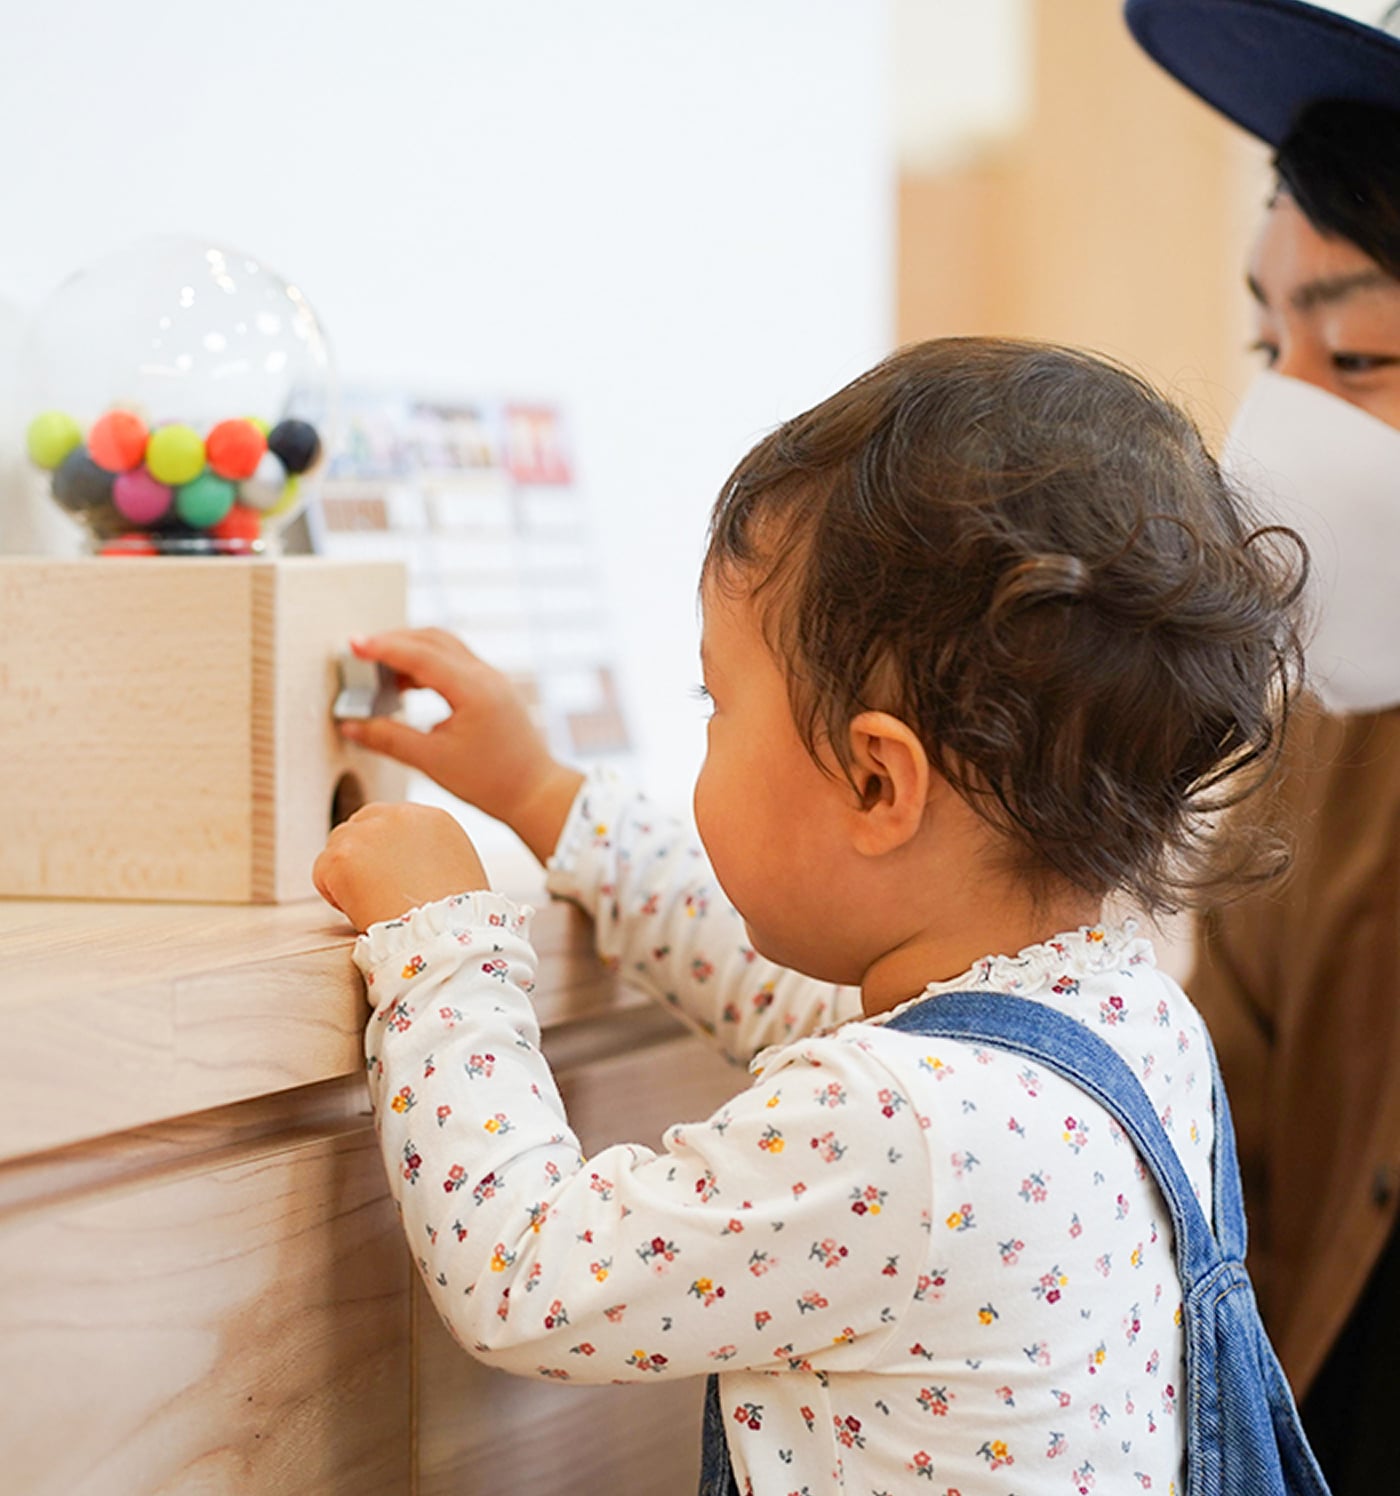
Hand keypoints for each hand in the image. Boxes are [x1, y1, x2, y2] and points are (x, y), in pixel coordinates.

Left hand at [314, 801, 489, 932]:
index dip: (387, 854)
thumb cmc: (456, 921)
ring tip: (371, 905)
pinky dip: (334, 894)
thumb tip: (408, 865)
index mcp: (433, 818)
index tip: (393, 880)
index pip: (392, 823)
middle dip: (363, 857)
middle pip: (362, 826)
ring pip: (339, 845)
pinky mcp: (343, 856)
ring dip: (348, 875)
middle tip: (375, 893)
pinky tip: (359, 911)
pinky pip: (322, 871)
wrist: (444, 941)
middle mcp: (400, 815)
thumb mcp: (458, 871)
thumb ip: (430, 855)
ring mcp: (369, 833)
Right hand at [337, 629, 583, 862]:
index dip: (383, 648)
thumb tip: (352, 725)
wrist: (535, 792)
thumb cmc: (492, 782)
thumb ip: (388, 739)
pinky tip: (406, 686)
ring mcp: (492, 679)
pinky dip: (427, 664)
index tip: (353, 645)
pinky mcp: (492, 688)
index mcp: (473, 689)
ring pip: (445, 647)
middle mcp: (485, 675)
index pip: (420, 655)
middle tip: (360, 654)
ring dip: (411, 651)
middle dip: (393, 642)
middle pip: (432, 640)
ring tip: (378, 671)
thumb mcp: (432, 762)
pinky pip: (455, 662)